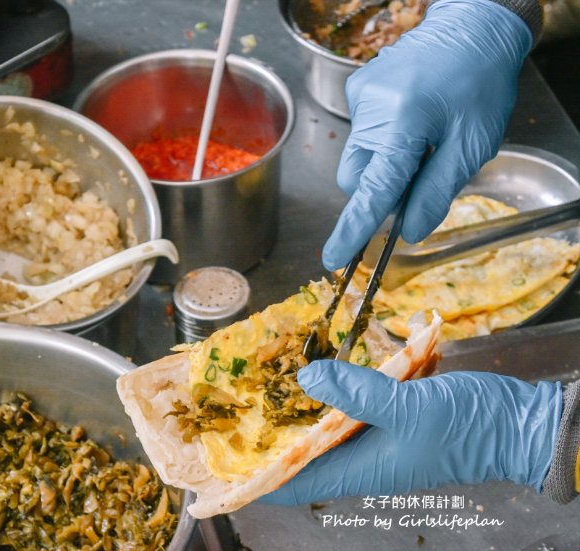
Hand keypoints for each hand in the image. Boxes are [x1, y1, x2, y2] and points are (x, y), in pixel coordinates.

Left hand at [260, 361, 560, 504]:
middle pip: (303, 458)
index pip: (294, 486)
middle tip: (236, 414)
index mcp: (359, 471)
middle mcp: (361, 460)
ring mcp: (376, 440)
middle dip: (270, 441)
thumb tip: (306, 380)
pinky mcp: (391, 419)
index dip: (258, 481)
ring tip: (264, 388)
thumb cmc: (467, 428)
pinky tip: (319, 369)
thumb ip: (357, 394)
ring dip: (298, 414)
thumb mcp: (408, 407)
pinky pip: (352, 410)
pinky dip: (333, 394)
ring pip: (324, 431)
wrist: (519, 425)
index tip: (224, 468)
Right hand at [322, 0, 532, 270]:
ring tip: (422, 140)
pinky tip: (412, 118)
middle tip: (420, 176)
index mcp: (401, 126)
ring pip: (359, 158)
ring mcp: (359, 98)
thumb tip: (409, 231)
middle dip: (380, 190)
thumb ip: (437, 192)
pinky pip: (362, 132)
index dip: (354, 230)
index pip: (372, 192)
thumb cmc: (480, 83)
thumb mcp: (471, 145)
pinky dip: (383, 139)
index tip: (335, 259)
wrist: (474, 27)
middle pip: (357, 178)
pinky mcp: (358, 90)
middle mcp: (370, 111)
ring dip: (385, 163)